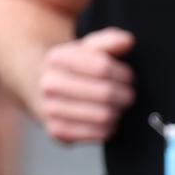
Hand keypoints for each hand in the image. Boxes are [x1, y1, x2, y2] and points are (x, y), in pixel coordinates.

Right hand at [37, 23, 136, 144]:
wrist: (45, 89)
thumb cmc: (75, 68)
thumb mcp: (88, 48)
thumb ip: (108, 41)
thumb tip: (127, 41)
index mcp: (56, 58)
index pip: (103, 68)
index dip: (124, 74)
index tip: (129, 77)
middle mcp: (49, 84)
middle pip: (105, 93)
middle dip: (125, 95)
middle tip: (128, 94)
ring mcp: (50, 109)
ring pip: (104, 116)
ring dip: (118, 112)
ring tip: (118, 106)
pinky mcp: (57, 132)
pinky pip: (98, 134)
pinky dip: (109, 128)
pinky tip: (107, 119)